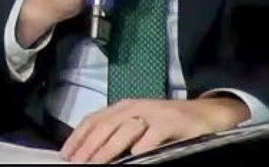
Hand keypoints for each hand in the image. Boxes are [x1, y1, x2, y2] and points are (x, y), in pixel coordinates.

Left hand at [61, 97, 249, 162]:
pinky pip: (152, 137)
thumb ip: (117, 132)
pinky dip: (141, 147)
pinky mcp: (170, 123)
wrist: (203, 112)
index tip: (66, 154)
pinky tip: (132, 158)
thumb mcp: (137, 123)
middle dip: (87, 147)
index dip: (77, 137)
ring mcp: (151, 114)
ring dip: (107, 150)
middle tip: (76, 163)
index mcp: (121, 107)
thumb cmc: (166, 122)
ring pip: (123, 132)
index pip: (93, 121)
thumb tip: (91, 150)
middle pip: (104, 127)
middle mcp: (133, 107)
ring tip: (95, 164)